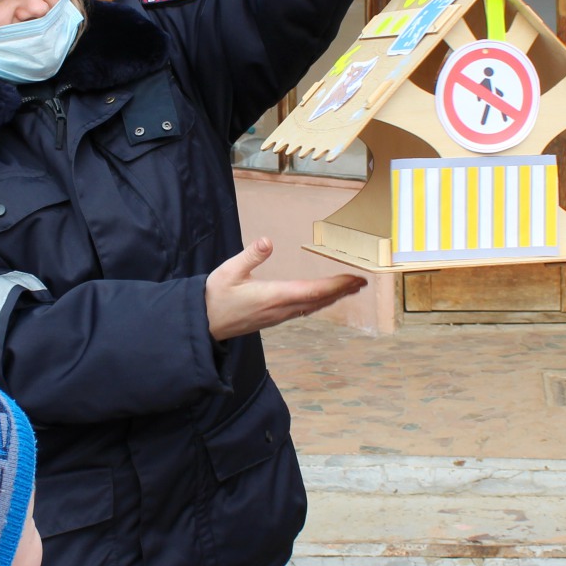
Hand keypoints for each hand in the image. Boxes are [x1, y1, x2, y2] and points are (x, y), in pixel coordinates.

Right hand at [204, 237, 365, 341]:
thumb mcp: (228, 271)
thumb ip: (250, 256)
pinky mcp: (273, 318)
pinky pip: (304, 310)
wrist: (203, 324)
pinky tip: (322, 298)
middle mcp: (281, 308)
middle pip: (320, 300)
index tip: (355, 278)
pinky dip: (319, 302)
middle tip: (362, 282)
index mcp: (274, 296)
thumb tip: (267, 241)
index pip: (314, 291)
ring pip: (313, 306)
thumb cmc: (214, 297)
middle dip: (342, 291)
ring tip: (349, 288)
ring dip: (333, 297)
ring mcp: (278, 316)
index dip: (337, 285)